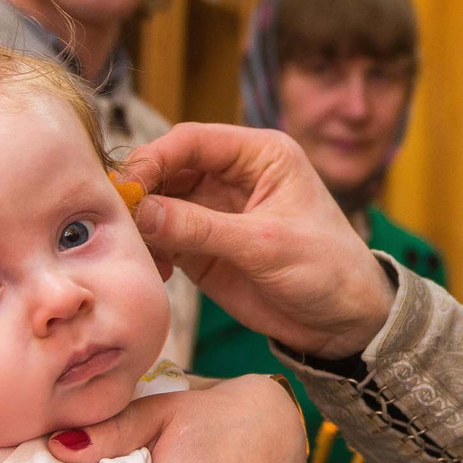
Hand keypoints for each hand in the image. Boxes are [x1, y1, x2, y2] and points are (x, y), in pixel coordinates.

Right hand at [120, 125, 396, 359]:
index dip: (155, 158)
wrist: (344, 322)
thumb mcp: (266, 245)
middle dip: (141, 191)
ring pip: (158, 203)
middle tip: (118, 220)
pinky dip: (149, 250)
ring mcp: (214, 211)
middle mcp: (232, 175)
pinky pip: (162, 238)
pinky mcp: (202, 246)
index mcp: (260, 154)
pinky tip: (152, 270)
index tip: (128, 187)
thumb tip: (143, 210)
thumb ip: (202, 227)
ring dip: (140, 223)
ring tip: (134, 250)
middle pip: (167, 168)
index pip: (192, 140)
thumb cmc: (327, 269)